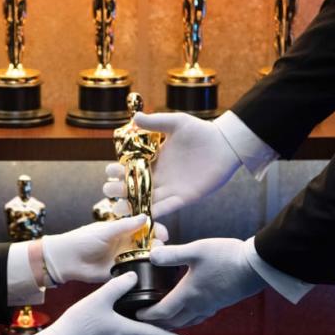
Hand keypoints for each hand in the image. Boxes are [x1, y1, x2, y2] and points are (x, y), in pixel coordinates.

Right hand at [35, 272, 188, 334]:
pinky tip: (122, 317)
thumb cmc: (79, 323)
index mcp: (126, 331)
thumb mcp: (100, 298)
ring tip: (149, 317)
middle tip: (172, 323)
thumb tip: (134, 276)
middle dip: (159, 330)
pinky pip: (120, 334)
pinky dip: (127, 327)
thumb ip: (118, 286)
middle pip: (146, 334)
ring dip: (142, 327)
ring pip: (132, 334)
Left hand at [41, 215, 167, 283]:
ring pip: (144, 257)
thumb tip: (145, 217)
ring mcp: (124, 257)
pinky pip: (135, 271)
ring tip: (156, 257)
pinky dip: (144, 271)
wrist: (67, 260)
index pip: (144, 226)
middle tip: (161, 246)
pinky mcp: (120, 271)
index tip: (162, 232)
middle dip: (157, 243)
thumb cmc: (82, 240)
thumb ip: (125, 226)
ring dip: (152, 257)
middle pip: (148, 242)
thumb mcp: (105, 231)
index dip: (155, 228)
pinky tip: (151, 271)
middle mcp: (126, 242)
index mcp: (123, 229)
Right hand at [103, 112, 240, 217]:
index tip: (111, 170)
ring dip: (131, 206)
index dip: (118, 172)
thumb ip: (156, 122)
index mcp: (153, 160)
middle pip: (133, 188)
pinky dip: (154, 213)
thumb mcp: (176, 123)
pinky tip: (142, 216)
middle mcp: (159, 177)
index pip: (129, 169)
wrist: (224, 143)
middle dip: (118, 190)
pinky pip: (166, 208)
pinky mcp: (183, 198)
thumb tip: (135, 117)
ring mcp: (170, 189)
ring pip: (145, 202)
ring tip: (117, 208)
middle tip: (110, 189)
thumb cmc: (201, 131)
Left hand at [136, 238, 266, 329]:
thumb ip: (172, 254)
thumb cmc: (226, 257)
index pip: (162, 311)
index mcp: (188, 294)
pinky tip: (189, 312)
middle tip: (144, 322)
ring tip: (162, 321)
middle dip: (157, 324)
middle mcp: (198, 305)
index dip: (147, 314)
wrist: (255, 266)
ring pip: (186, 322)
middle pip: (173, 321)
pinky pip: (199, 317)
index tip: (136, 313)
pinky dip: (188, 319)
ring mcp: (210, 306)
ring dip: (172, 323)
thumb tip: (151, 256)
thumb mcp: (196, 250)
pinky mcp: (220, 303)